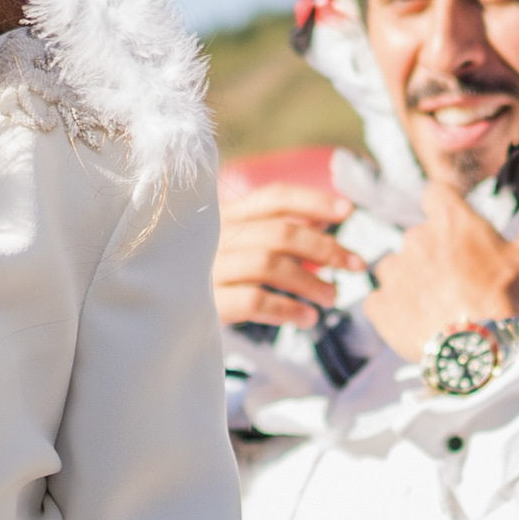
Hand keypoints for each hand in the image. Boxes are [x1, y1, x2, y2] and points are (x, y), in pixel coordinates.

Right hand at [213, 193, 362, 330]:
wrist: (162, 322)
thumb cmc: (205, 281)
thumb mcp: (233, 250)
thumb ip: (271, 236)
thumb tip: (323, 230)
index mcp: (221, 216)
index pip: (273, 197)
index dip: (314, 200)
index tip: (347, 211)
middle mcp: (213, 237)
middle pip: (280, 232)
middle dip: (325, 248)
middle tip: (356, 265)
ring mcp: (205, 270)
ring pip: (270, 264)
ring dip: (310, 281)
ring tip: (332, 297)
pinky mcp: (203, 304)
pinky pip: (254, 300)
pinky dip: (287, 309)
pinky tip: (306, 318)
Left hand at [356, 197, 518, 364]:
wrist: (473, 350)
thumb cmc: (502, 298)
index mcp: (449, 220)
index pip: (435, 193)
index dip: (445, 206)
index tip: (456, 224)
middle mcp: (414, 238)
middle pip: (419, 236)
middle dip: (434, 253)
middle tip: (458, 279)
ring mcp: (393, 272)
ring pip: (396, 267)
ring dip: (411, 279)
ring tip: (435, 303)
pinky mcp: (380, 305)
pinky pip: (381, 300)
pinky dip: (394, 307)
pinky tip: (415, 320)